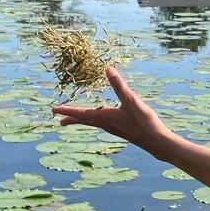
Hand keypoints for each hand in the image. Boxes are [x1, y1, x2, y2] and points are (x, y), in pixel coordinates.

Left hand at [51, 66, 175, 155]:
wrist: (156, 141)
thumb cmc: (143, 122)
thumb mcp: (131, 100)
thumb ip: (119, 84)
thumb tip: (108, 68)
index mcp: (104, 117)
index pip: (81, 113)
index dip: (67, 110)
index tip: (54, 110)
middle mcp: (105, 124)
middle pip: (84, 120)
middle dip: (71, 118)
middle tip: (58, 120)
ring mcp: (112, 128)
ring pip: (92, 123)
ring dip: (82, 120)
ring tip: (73, 120)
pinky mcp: (120, 129)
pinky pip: (101, 123)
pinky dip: (94, 120)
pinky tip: (101, 119)